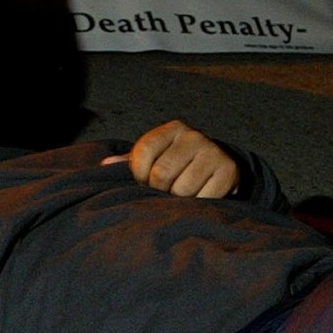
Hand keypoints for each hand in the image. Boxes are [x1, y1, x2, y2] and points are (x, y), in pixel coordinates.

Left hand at [104, 120, 238, 197]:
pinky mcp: (228, 170)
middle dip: (159, 190)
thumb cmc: (178, 165)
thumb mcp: (156, 158)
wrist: (219, 168)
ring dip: (179, 200)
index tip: (145, 181)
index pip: (143, 152)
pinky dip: (198, 204)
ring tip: (183, 194)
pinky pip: (204, 198)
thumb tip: (105, 165)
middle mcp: (193, 136)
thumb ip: (131, 161)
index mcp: (172, 128)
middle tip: (166, 191)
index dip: (139, 175)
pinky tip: (200, 197)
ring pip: (182, 190)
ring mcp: (213, 152)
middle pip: (161, 174)